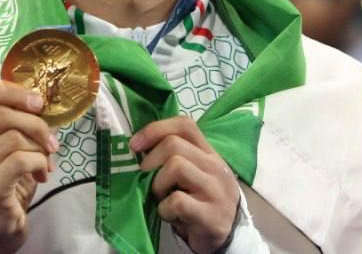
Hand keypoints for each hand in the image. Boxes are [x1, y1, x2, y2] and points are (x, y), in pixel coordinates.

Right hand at [0, 81, 58, 252]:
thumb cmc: (2, 182)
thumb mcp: (2, 146)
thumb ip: (12, 121)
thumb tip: (41, 99)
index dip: (13, 92)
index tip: (38, 102)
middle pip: (3, 114)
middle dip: (37, 124)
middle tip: (51, 141)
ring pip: (14, 138)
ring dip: (40, 149)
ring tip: (45, 163)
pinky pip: (21, 161)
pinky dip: (39, 164)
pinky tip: (41, 175)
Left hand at [131, 116, 239, 253]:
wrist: (226, 236)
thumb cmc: (200, 201)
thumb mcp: (192, 174)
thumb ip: (174, 157)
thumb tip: (137, 146)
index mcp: (209, 153)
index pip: (185, 125)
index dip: (155, 129)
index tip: (135, 145)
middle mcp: (215, 166)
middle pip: (174, 144)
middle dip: (150, 161)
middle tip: (146, 179)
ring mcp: (215, 190)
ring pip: (176, 166)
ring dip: (158, 185)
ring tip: (161, 198)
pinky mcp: (211, 216)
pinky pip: (176, 201)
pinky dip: (164, 209)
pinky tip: (169, 215)